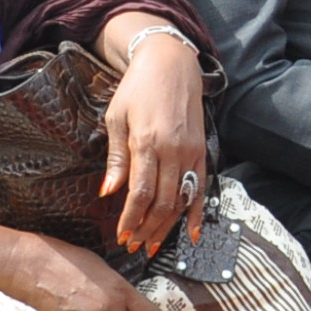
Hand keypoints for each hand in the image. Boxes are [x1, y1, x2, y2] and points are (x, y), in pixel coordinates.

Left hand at [102, 27, 206, 256]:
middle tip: (134, 246)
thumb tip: (108, 192)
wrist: (171, 64)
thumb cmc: (138, 89)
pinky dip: (197, 213)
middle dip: (148, 229)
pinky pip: (201, 189)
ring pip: (182, 200)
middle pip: (163, 202)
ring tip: (154, 246)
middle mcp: (173, 150)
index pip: (141, 192)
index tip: (122, 235)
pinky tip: (192, 233)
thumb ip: (117, 158)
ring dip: (168, 227)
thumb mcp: (117, 118)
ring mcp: (191, 153)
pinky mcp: (202, 152)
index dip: (132, 218)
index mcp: (147, 142)